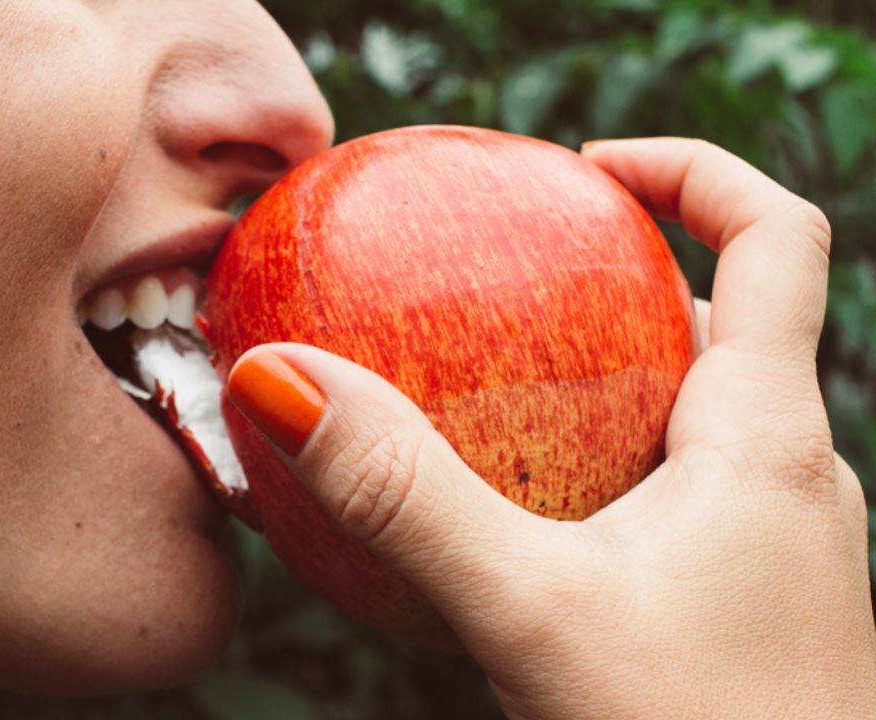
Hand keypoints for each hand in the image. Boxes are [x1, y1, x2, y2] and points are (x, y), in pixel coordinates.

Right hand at [228, 138, 875, 718]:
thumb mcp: (525, 613)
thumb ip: (402, 495)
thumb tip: (283, 377)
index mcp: (768, 438)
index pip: (776, 235)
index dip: (686, 168)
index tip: (577, 168)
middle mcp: (792, 475)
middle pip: (725, 318)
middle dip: (617, 276)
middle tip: (505, 277)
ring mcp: (776, 544)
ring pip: (696, 410)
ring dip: (608, 373)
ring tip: (498, 390)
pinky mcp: (747, 602)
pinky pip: (677, 490)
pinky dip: (602, 460)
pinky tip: (522, 517)